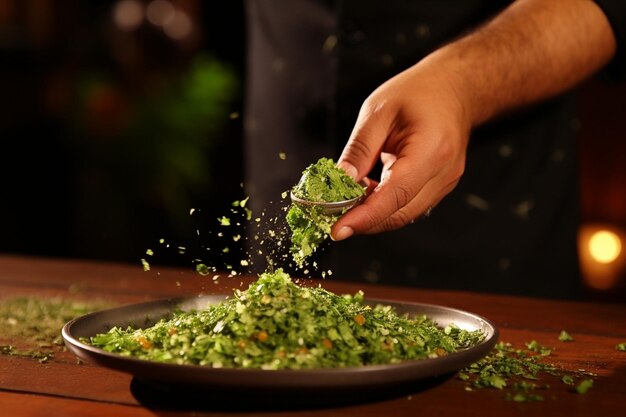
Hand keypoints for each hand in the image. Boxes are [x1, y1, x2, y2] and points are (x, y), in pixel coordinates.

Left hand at [331, 59, 470, 240]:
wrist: (454, 87)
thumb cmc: (419, 92)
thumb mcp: (377, 112)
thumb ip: (359, 150)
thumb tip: (339, 181)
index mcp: (430, 151)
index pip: (395, 196)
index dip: (365, 217)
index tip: (338, 229)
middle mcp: (443, 173)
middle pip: (399, 213)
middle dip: (364, 221)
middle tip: (331, 217)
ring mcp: (445, 182)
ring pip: (404, 213)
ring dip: (373, 213)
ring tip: (348, 199)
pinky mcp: (440, 186)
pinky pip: (409, 205)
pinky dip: (385, 205)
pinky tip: (368, 191)